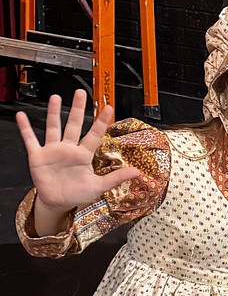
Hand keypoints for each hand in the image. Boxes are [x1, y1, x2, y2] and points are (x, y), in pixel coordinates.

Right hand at [16, 91, 139, 233]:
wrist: (58, 203)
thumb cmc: (77, 194)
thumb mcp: (98, 187)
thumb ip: (115, 178)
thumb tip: (136, 172)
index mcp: (84, 155)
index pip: (94, 135)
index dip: (101, 122)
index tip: (108, 108)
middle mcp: (69, 149)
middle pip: (74, 125)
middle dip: (77, 109)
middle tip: (80, 93)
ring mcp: (53, 151)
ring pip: (54, 128)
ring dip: (54, 113)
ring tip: (55, 97)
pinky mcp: (38, 156)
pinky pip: (31, 140)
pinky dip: (26, 129)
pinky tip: (22, 117)